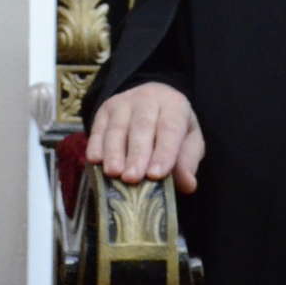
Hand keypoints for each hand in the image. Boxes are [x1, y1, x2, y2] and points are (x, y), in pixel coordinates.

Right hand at [86, 83, 204, 190]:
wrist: (152, 102)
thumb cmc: (172, 128)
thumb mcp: (189, 141)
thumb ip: (187, 162)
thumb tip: (188, 185)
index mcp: (174, 105)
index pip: (170, 129)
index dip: (163, 152)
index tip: (156, 175)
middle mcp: (148, 99)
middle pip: (142, 126)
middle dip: (136, 154)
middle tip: (132, 178)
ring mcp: (123, 102)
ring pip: (117, 127)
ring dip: (114, 151)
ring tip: (113, 173)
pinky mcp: (105, 109)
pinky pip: (98, 127)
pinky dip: (96, 144)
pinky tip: (96, 161)